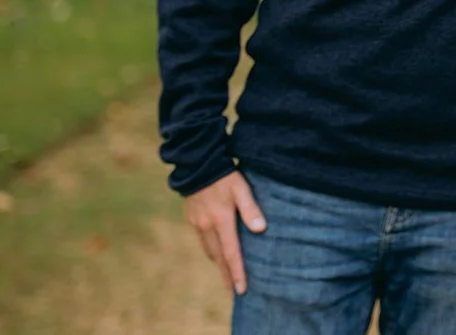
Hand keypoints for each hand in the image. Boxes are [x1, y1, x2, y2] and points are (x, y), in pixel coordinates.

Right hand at [182, 171, 266, 294]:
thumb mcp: (241, 189)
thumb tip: (261, 229)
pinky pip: (203, 241)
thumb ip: (251, 209)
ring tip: (227, 275)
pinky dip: (212, 251)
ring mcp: (198, 223)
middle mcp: (207, 227)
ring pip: (209, 250)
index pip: (231, 253)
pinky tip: (217, 253)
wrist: (197, 164)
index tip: (241, 289)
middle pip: (218, 257)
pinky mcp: (193, 218)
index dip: (237, 272)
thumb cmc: (225, 175)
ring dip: (219, 264)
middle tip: (234, 291)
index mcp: (221, 221)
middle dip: (227, 275)